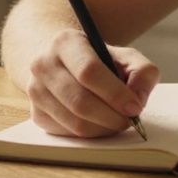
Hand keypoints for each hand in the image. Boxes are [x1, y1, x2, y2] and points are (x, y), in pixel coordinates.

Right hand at [26, 29, 159, 137]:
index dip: (115, 93)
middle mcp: (43, 64)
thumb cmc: (100, 60)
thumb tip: (138, 99)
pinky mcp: (36, 114)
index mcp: (66, 42)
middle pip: (80, 102)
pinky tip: (100, 123)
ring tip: (118, 121)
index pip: (89, 71)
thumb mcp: (125, 56)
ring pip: (74, 123)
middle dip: (111, 117)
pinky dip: (91, 134)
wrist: (64, 63)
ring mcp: (35, 91)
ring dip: (103, 128)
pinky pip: (68, 133)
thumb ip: (142, 72)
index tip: (135, 107)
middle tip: (130, 120)